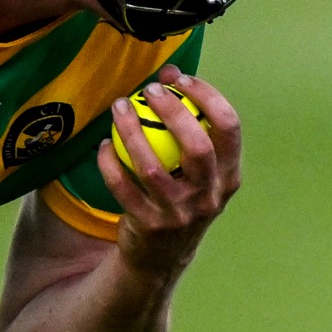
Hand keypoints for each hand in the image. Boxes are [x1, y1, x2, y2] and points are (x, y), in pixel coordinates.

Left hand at [95, 66, 241, 278]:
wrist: (162, 256)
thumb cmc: (181, 197)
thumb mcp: (201, 173)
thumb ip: (191, 128)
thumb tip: (170, 75)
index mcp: (228, 176)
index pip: (228, 127)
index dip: (207, 97)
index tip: (181, 79)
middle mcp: (209, 196)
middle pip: (197, 146)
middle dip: (173, 111)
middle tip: (150, 90)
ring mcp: (179, 213)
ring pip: (152, 167)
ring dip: (132, 131)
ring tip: (119, 107)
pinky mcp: (149, 225)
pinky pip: (123, 188)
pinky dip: (110, 163)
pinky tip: (103, 144)